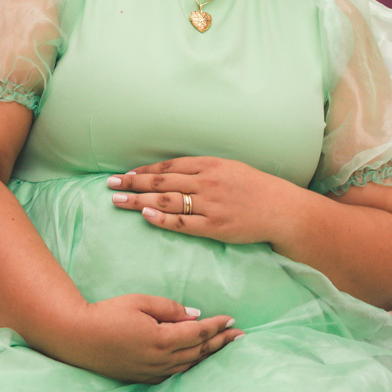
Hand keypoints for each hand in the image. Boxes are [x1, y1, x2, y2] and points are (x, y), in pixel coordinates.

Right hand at [59, 294, 241, 383]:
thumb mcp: (139, 302)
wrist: (78, 338)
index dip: (217, 326)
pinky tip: (196, 360)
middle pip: (198, 352)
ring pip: (189, 365)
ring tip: (223, 347)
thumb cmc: (107, 314)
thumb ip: (169, 308)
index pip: (198, 333)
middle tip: (240, 336)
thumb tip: (194, 316)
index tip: (232, 320)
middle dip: (221, 343)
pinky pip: (175, 373)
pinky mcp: (143, 378)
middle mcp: (161, 360)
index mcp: (162, 339)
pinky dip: (190, 365)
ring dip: (208, 355)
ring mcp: (152, 372)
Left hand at [108, 157, 294, 246]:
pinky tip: (144, 217)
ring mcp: (210, 205)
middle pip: (161, 183)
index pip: (167, 167)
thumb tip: (171, 172)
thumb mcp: (227, 167)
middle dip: (133, 183)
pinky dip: (162, 220)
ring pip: (167, 202)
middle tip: (110, 184)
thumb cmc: (253, 187)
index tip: (124, 174)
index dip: (143, 171)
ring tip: (118, 200)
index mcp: (208, 165)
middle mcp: (206, 182)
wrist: (280, 209)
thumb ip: (200, 169)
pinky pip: (183, 223)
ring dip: (139, 201)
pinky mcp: (215, 227)